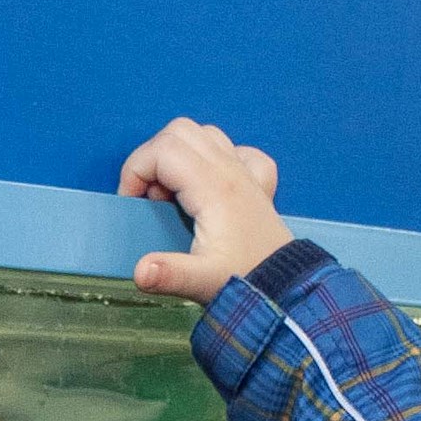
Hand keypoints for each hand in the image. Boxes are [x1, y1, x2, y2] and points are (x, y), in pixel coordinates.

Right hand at [120, 117, 294, 302]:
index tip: (133, 204)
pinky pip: (234, 149)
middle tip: (151, 199)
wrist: (287, 288)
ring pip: (203, 134)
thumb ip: (169, 274)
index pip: (162, 150)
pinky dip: (214, 159)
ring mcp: (245, 172)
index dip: (135, 172)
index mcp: (214, 188)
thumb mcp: (202, 281)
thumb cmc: (247, 281)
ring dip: (179, 156)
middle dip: (152, 159)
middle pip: (179, 132)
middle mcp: (231, 171)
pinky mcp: (256, 182)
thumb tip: (141, 271)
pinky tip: (209, 186)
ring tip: (174, 195)